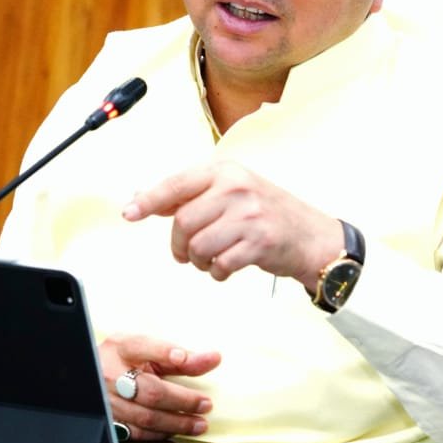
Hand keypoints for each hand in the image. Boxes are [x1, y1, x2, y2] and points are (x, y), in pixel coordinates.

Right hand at [101, 333, 220, 440]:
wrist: (92, 373)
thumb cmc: (125, 359)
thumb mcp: (147, 349)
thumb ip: (179, 356)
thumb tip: (212, 359)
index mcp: (122, 348)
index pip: (144, 347)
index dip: (166, 353)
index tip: (185, 357)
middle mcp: (112, 374)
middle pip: (151, 391)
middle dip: (182, 400)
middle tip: (205, 404)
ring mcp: (109, 400)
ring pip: (146, 417)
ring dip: (177, 423)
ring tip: (199, 423)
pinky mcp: (110, 420)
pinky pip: (137, 433)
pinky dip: (160, 434)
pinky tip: (175, 431)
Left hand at [122, 160, 343, 287]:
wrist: (313, 236)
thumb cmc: (266, 213)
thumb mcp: (231, 192)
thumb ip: (191, 194)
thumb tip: (143, 200)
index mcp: (226, 170)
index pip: (176, 184)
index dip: (148, 200)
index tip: (129, 213)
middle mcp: (237, 187)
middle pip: (183, 221)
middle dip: (178, 244)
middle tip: (185, 254)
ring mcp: (250, 214)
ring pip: (198, 245)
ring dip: (198, 261)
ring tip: (210, 260)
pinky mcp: (260, 242)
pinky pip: (219, 265)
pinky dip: (217, 272)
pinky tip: (227, 267)